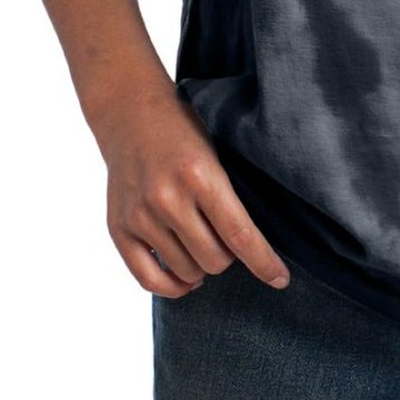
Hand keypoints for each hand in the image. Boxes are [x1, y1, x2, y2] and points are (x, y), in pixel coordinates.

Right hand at [91, 78, 291, 297]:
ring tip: (202, 247)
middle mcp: (167, 198)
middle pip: (214, 260)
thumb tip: (255, 248)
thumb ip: (230, 196)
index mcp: (200, 175)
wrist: (129, 113)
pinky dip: (173, 286)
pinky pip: (149, 280)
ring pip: (187, 272)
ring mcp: (140, 215)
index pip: (240, 235)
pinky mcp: (118, 228)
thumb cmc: (182, 131)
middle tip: (225, 239)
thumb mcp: (216, 153)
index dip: (264, 263)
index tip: (280, 279)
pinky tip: (185, 277)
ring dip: (201, 268)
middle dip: (228, 257)